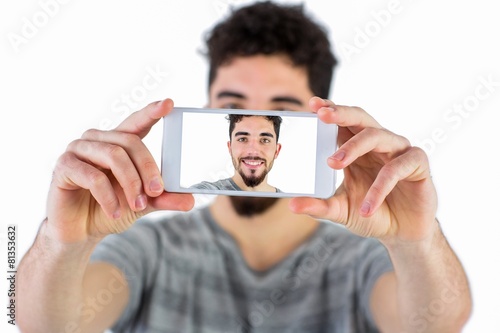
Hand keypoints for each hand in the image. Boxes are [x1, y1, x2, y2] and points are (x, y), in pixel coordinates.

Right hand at [46, 99, 193, 242]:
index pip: (136, 122)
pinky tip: (116, 212)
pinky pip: (94, 176)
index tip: (168, 104)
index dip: (151, 112)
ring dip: (130, 183)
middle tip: (157, 191)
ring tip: (137, 205)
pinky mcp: (64, 166)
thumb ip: (163, 199)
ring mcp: (78, 150)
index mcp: (117, 143)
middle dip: (148, 168)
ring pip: (114, 156)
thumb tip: (190, 200)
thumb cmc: (110, 210)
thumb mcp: (142, 204)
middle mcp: (97, 140)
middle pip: (131, 142)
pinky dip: (109, 197)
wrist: (81, 232)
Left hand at [290, 97, 437, 242]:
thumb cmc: (371, 214)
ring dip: (353, 147)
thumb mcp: (340, 211)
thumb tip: (292, 205)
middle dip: (340, 114)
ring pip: (377, 136)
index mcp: (357, 149)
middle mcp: (378, 144)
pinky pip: (396, 168)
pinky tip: (367, 207)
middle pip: (360, 119)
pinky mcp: (418, 164)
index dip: (330, 110)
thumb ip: (318, 206)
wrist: (401, 234)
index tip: (312, 104)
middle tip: (322, 115)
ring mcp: (399, 151)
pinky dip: (380, 187)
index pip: (342, 123)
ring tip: (333, 164)